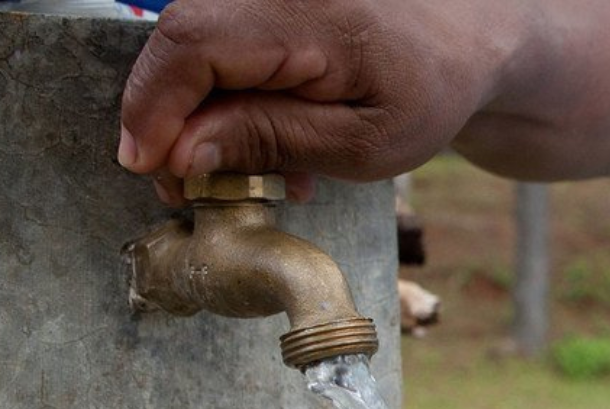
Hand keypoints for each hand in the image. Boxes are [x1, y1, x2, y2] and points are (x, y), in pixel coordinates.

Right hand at [118, 0, 515, 200]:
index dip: (153, 108)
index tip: (146, 168)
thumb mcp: (361, 143)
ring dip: (202, 119)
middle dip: (169, 123)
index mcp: (310, 14)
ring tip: (243, 176)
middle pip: (183, 43)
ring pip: (198, 49)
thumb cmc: (428, 94)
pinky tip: (266, 147)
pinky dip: (229, 102)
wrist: (462, 43)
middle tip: (186, 189)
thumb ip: (270, 139)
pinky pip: (224, 48)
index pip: (194, 43)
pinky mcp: (270, 4)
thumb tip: (181, 152)